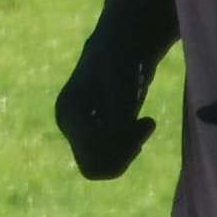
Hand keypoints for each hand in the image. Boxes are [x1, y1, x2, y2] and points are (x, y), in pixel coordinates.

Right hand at [54, 60, 154, 181]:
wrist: (121, 49)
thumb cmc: (121, 61)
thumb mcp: (122, 85)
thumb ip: (118, 114)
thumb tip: (117, 139)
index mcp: (68, 113)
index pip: (91, 151)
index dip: (122, 146)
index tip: (148, 121)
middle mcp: (71, 128)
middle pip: (93, 166)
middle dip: (124, 153)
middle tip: (147, 124)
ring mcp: (82, 134)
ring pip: (103, 167)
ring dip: (128, 153)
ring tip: (146, 124)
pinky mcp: (97, 137)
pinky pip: (112, 160)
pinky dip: (130, 149)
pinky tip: (142, 126)